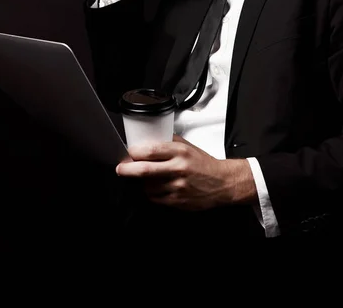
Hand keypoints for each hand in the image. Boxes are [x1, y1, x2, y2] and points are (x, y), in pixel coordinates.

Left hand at [116, 134, 256, 210]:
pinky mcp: (178, 201)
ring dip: (142, 182)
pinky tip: (156, 187)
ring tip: (146, 177)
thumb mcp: (187, 146)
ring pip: (148, 186)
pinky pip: (156, 198)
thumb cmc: (203, 163)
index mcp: (180, 152)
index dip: (134, 152)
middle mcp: (178, 169)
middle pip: (145, 170)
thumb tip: (147, 140)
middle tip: (120, 169)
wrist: (222, 183)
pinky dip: (151, 193)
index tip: (129, 152)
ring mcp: (178, 187)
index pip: (151, 150)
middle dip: (127, 170)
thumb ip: (168, 142)